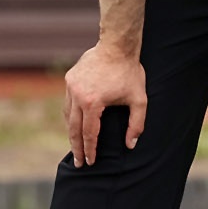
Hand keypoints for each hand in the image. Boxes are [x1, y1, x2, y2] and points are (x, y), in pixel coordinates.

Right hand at [63, 44, 146, 166]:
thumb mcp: (139, 100)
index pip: (89, 133)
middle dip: (76, 147)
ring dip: (72, 131)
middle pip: (74, 128)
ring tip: (76, 145)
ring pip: (68, 115)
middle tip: (78, 162)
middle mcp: (77, 96)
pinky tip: (75, 123)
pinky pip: (68, 102)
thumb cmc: (129, 72)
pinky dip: (71, 115)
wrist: (117, 45)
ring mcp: (71, 86)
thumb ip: (136, 124)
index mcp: (92, 103)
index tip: (90, 162)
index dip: (90, 150)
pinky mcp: (70, 78)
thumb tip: (130, 144)